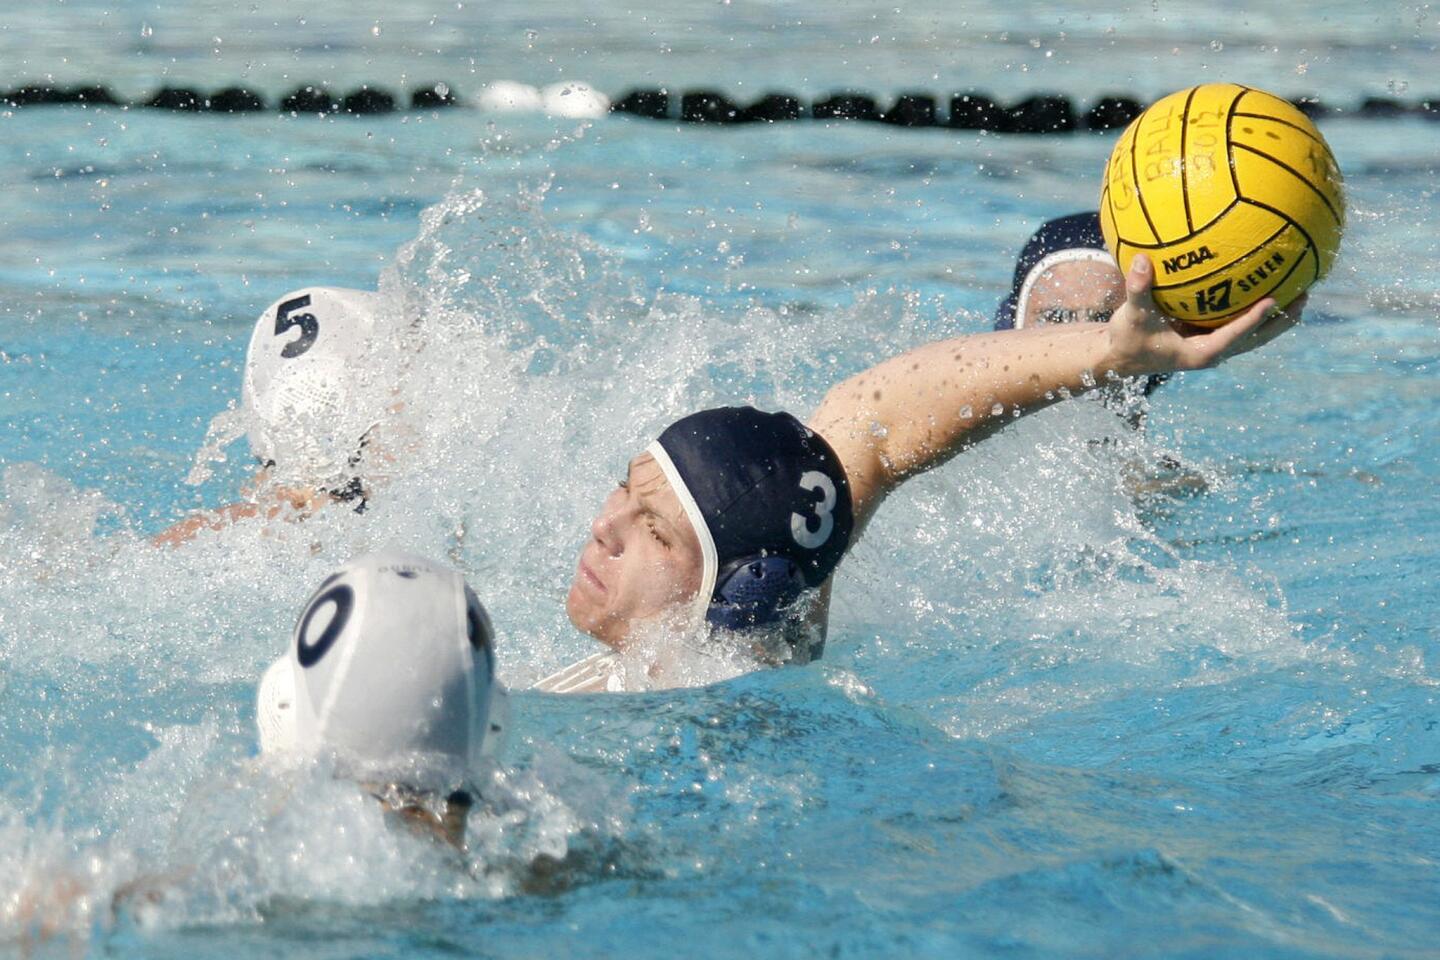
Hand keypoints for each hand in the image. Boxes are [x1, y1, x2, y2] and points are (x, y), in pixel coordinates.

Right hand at [1104, 254, 1304, 377]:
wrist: (1122, 357)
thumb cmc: (1128, 338)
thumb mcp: (1131, 315)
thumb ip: (1138, 288)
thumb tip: (1141, 259)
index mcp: (1200, 353)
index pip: (1234, 335)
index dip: (1253, 319)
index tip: (1273, 300)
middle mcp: (1212, 352)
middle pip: (1257, 338)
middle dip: (1281, 320)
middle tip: (1304, 296)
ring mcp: (1214, 346)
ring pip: (1255, 335)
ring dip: (1278, 318)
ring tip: (1301, 293)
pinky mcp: (1210, 339)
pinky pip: (1241, 325)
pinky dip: (1257, 311)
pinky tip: (1267, 287)